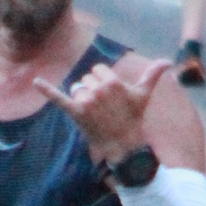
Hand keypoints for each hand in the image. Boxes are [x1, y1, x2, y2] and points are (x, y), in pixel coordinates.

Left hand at [34, 56, 170, 162]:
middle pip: (86, 79)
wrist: (124, 145)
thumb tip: (169, 61)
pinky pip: (59, 98)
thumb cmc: (134, 118)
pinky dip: (47, 90)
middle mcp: (99, 90)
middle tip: (104, 108)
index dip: (102, 82)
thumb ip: (153, 75)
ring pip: (77, 89)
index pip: (97, 70)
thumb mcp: (143, 95)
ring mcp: (87, 101)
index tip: (111, 96)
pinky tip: (36, 82)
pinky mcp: (76, 113)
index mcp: (113, 82)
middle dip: (93, 90)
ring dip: (83, 98)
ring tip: (94, 113)